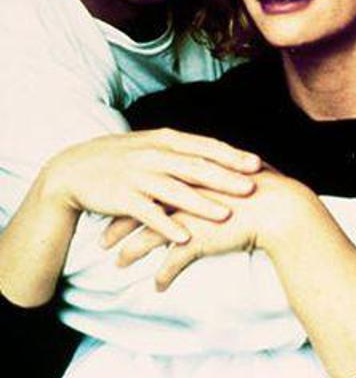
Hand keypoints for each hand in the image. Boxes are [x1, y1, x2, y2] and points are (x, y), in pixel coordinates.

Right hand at [38, 128, 260, 243]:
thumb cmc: (122, 157)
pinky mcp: (122, 198)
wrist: (75, 169)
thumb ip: (182, 149)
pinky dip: (166, 225)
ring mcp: (137, 176)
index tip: (257, 164)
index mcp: (164, 140)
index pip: (205, 146)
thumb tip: (217, 155)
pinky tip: (184, 237)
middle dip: (225, 178)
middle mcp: (154, 155)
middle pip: (195, 167)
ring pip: (174, 190)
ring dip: (201, 203)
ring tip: (226, 215)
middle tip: (252, 188)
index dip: (231, 156)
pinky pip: (148, 213)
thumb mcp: (152, 144)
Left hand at [109, 166, 320, 284]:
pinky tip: (157, 286)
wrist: (279, 206)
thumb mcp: (229, 176)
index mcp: (188, 174)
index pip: (149, 185)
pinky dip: (165, 275)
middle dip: (119, 225)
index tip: (115, 208)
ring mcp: (190, 216)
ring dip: (131, 252)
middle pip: (141, 209)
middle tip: (102, 239)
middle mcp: (183, 192)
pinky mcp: (200, 237)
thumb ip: (211, 177)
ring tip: (116, 264)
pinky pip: (175, 260)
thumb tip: (206, 175)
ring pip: (150, 235)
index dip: (130, 198)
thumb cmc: (260, 190)